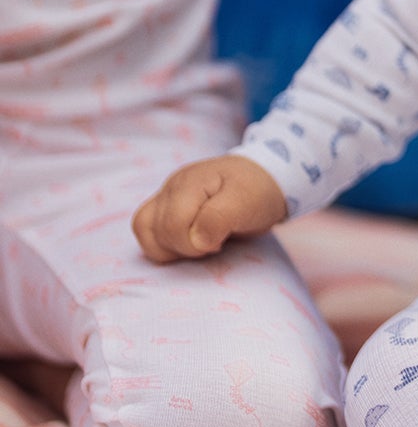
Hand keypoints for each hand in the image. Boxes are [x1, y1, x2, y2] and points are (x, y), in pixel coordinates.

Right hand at [133, 155, 287, 263]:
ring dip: (169, 247)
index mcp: (189, 182)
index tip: (220, 242)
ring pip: (143, 230)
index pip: (172, 225)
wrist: (264, 179)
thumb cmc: (257, 191)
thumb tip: (194, 241)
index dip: (193, 244)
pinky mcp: (165, 207)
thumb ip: (219, 219)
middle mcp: (172, 187)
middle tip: (214, 243)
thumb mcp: (247, 202)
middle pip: (156, 230)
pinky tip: (188, 243)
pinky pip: (147, 230)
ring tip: (198, 244)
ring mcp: (166, 196)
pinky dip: (163, 244)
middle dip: (185, 247)